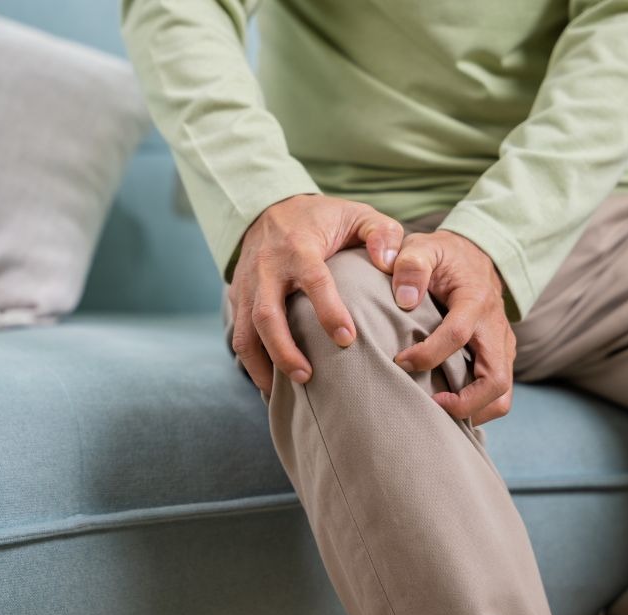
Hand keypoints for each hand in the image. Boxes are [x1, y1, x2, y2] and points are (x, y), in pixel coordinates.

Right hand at [229, 194, 404, 393]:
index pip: (314, 282)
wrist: (269, 208)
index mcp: (299, 247)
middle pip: (266, 316)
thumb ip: (383, 233)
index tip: (348, 340)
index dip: (330, 312)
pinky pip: (238, 336)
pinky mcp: (237, 299)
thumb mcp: (357, 214)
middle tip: (308, 377)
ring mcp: (247, 286)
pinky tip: (270, 385)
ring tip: (282, 393)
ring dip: (262, 366)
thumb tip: (390, 263)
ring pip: (244, 333)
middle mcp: (267, 268)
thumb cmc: (322, 218)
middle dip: (285, 351)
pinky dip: (251, 364)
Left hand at [391, 230, 514, 425]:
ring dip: (474, 410)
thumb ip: (412, 265)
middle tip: (430, 405)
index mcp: (476, 301)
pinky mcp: (500, 356)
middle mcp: (496, 328)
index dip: (426, 354)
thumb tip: (405, 300)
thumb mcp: (424, 247)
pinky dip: (477, 405)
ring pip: (503, 393)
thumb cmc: (443, 255)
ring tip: (438, 412)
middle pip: (496, 380)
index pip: (456, 336)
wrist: (474, 255)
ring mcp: (502, 345)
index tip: (399, 361)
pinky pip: (498, 390)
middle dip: (464, 403)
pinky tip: (446, 406)